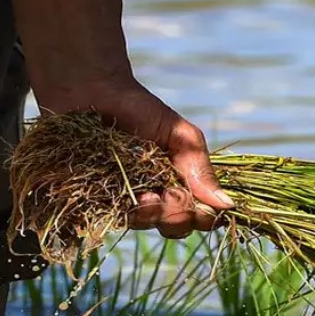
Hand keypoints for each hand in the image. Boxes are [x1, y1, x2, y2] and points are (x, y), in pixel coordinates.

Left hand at [60, 80, 233, 238]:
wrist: (90, 88)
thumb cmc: (138, 108)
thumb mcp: (178, 135)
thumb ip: (199, 167)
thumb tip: (227, 205)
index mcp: (174, 184)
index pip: (195, 216)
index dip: (200, 218)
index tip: (197, 208)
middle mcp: (149, 196)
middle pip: (170, 226)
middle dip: (173, 217)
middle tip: (162, 197)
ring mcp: (117, 199)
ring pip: (139, 225)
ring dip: (147, 217)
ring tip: (142, 198)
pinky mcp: (87, 197)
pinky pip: (105, 217)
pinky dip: (116, 211)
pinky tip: (118, 197)